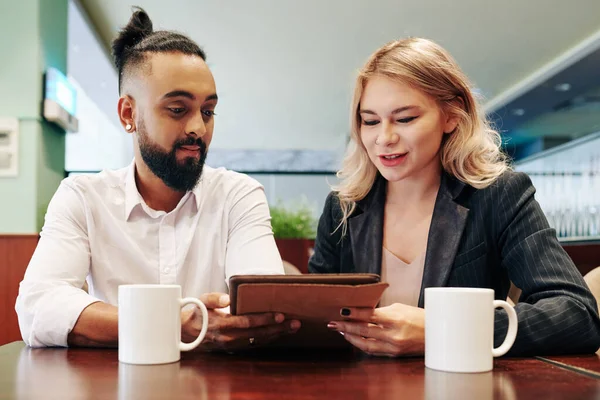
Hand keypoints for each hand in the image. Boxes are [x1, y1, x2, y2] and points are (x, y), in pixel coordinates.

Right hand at [181, 292, 300, 350]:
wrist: (186, 332)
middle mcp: (229, 338)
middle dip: (278, 328)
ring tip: (293, 328)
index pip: (248, 322)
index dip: (265, 319)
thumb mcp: (202, 300)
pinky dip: (269, 339)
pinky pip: (255, 344)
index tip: (279, 315)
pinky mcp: (235, 347)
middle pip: (258, 334)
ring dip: (277, 335)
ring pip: (259, 341)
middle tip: (295, 323)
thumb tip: (228, 297)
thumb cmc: (197, 312)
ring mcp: (233, 345)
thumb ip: (214, 298)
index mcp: (223, 325)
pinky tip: (280, 333)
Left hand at [327, 303, 424, 356]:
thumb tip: (362, 312)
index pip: (369, 315)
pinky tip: (354, 339)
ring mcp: (393, 346)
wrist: (436, 335)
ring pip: (365, 344)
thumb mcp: (400, 308)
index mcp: (396, 318)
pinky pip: (373, 350)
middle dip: (346, 326)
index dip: (353, 313)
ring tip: (340, 330)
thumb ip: (381, 311)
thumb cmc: (419, 317)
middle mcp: (394, 334)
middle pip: (363, 330)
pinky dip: (361, 344)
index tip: (341, 311)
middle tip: (333, 323)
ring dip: (350, 337)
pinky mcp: (394, 354)